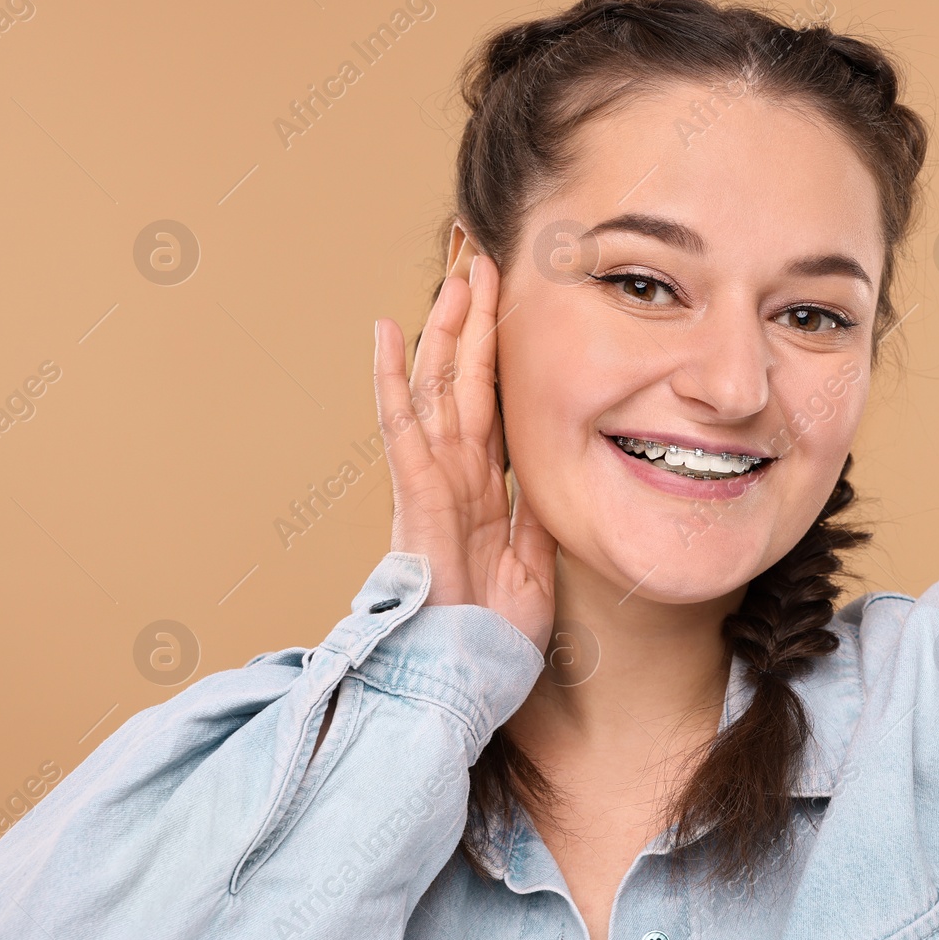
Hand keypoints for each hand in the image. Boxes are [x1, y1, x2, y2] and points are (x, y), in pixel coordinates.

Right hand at [372, 252, 556, 651]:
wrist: (463, 676)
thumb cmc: (491, 632)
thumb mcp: (536, 560)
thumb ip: (538, 512)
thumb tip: (553, 473)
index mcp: (485, 486)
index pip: (496, 403)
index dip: (503, 354)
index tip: (513, 307)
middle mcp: (455, 471)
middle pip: (466, 379)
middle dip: (477, 321)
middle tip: (487, 263)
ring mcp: (431, 477)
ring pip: (438, 385)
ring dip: (447, 328)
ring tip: (456, 273)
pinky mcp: (415, 489)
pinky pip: (401, 422)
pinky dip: (391, 375)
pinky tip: (385, 330)